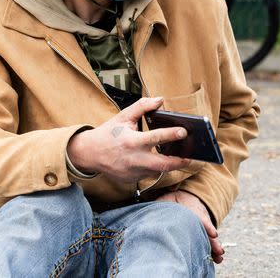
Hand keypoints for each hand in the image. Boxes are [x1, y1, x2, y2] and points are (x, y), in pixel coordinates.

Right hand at [66, 97, 191, 181]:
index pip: (155, 138)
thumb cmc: (108, 133)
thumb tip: (160, 100)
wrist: (88, 154)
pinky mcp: (130, 180)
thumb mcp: (123, 116)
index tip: (184, 131)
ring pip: (157, 171)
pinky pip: (148, 175)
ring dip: (168, 164)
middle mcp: (133, 159)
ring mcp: (132, 172)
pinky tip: (160, 161)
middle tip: (191, 156)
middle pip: (162, 165)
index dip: (171, 135)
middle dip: (179, 162)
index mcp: (131, 141)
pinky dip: (155, 168)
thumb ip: (142, 107)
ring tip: (179, 157)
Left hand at [157, 190, 224, 263]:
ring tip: (219, 257)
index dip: (207, 226)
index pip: (202, 218)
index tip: (213, 235)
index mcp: (193, 210)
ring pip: (210, 238)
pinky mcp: (202, 233)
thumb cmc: (175, 200)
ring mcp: (202, 227)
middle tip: (219, 250)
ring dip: (214, 248)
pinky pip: (208, 242)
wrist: (186, 197)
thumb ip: (163, 203)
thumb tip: (155, 209)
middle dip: (213, 242)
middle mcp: (200, 219)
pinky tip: (216, 259)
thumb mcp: (169, 199)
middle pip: (208, 232)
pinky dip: (212, 250)